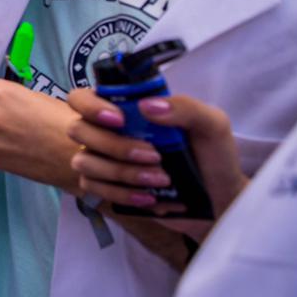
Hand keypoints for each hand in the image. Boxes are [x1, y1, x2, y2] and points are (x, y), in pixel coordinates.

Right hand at [65, 88, 246, 238]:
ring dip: (121, 172)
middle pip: (78, 129)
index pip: (83, 97)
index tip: (119, 120)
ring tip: (160, 179)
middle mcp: (108, 131)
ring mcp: (103, 160)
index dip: (90, 106)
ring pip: (84, 162)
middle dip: (114, 145)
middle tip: (153, 155)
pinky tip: (149, 197)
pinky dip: (122, 194)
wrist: (218, 199)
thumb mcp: (211, 124)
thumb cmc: (213, 156)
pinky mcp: (106, 188)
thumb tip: (147, 106)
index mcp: (127, 109)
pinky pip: (93, 188)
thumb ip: (185, 108)